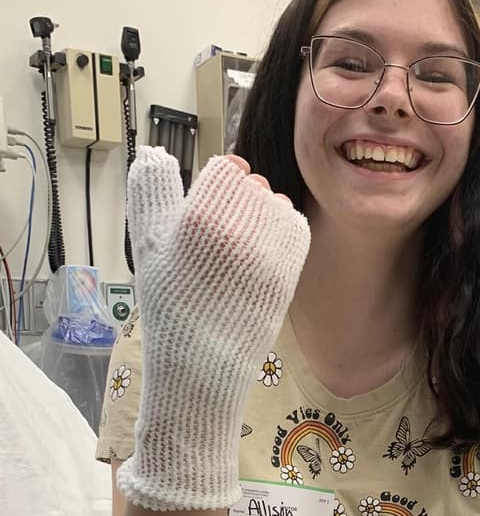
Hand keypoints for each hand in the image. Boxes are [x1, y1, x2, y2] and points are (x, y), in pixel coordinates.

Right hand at [117, 148, 309, 510]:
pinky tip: (261, 256)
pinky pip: (295, 226)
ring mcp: (269, 250)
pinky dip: (282, 234)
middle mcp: (238, 230)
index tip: (207, 211)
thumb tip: (155, 151)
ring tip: (238, 252)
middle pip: (253, 184)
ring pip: (276, 204)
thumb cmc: (171, 304)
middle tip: (220, 241)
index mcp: (197, 219)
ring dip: (261, 217)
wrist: (203, 364)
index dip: (217, 185)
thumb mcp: (147, 244)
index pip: (226, 167)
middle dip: (238, 203)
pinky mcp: (291, 268)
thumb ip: (151, 190)